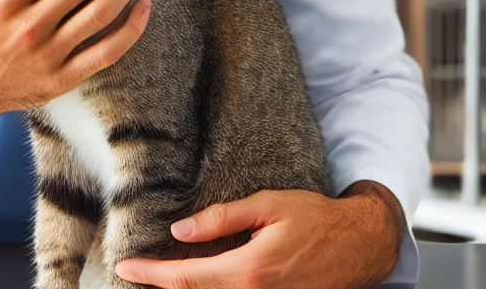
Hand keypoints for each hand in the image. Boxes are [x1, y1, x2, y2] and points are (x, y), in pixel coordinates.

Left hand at [115, 183, 404, 288]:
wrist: (359, 245)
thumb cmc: (313, 218)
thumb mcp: (267, 205)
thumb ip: (221, 219)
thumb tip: (179, 231)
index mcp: (249, 271)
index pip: (186, 279)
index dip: (152, 275)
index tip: (125, 267)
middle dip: (161, 287)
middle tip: (133, 273)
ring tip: (159, 276)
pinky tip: (196, 280)